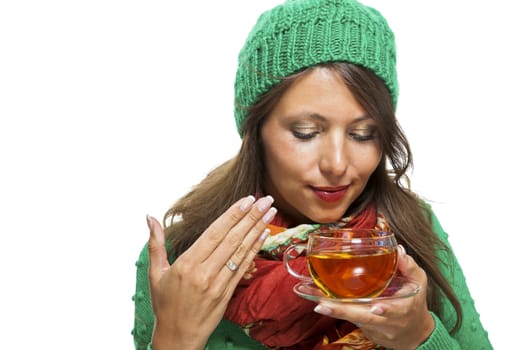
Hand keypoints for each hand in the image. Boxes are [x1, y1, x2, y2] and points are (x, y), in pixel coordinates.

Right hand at [147, 195, 275, 349]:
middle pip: (232, 238)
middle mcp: (204, 272)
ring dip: (258, 229)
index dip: (233, 215)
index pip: (215, 233)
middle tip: (267, 199)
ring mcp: (218, 283)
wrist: (178, 337)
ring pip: (241, 251)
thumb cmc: (165, 304)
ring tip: (270, 212)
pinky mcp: (228, 292)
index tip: (247, 200)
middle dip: (251, 216)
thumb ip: (155, 243)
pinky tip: (264, 234)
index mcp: (187, 264)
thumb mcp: (156, 273)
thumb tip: (149, 217)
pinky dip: (255, 249)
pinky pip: (244, 267)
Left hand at [313, 245, 434, 349]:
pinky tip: (325, 304)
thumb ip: (409, 266)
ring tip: (320, 303)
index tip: (376, 308)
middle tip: (323, 304)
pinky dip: (338, 312)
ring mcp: (376, 329)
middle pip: (364, 317)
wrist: (414, 334)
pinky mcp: (367, 331)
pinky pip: (351, 320)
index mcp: (403, 309)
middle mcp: (388, 322)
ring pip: (353, 319)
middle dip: (343, 312)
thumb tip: (398, 250)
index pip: (395, 310)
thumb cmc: (414, 303)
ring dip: (335, 311)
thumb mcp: (418, 283)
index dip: (385, 310)